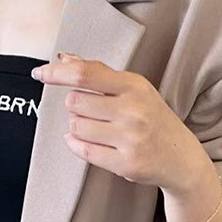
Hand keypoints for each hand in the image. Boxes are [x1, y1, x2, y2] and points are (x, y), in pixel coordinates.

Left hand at [32, 52, 210, 195]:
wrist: (182, 159)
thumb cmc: (154, 120)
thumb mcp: (135, 90)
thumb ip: (99, 74)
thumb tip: (65, 57)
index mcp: (134, 86)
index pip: (85, 74)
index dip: (57, 73)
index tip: (39, 74)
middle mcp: (133, 110)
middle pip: (75, 102)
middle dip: (75, 107)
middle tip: (91, 113)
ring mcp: (131, 138)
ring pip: (77, 126)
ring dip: (78, 127)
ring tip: (96, 129)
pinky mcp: (126, 164)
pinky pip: (84, 151)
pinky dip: (77, 145)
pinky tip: (86, 142)